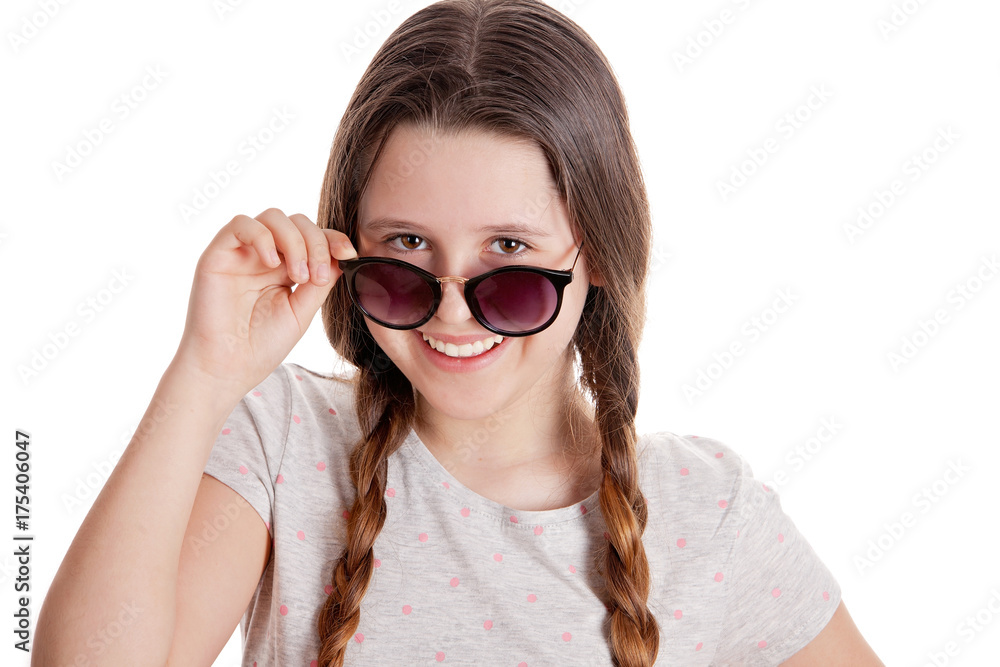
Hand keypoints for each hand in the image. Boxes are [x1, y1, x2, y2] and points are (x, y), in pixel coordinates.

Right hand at [173, 208, 356, 395]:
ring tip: (298, 276)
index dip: (334, 239)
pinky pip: (240, 224)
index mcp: (285, 268)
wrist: (227, 368)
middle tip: (317, 277)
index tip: (350, 254)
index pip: (313, 237)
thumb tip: (342, 255)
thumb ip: (321, 282)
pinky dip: (262, 237)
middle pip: (297, 222)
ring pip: (273, 217)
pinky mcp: (217, 254)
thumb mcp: (302, 311)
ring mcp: (241, 253)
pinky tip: (272, 264)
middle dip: (317, 243)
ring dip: (295, 241)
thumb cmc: (261, 345)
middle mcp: (264, 256)